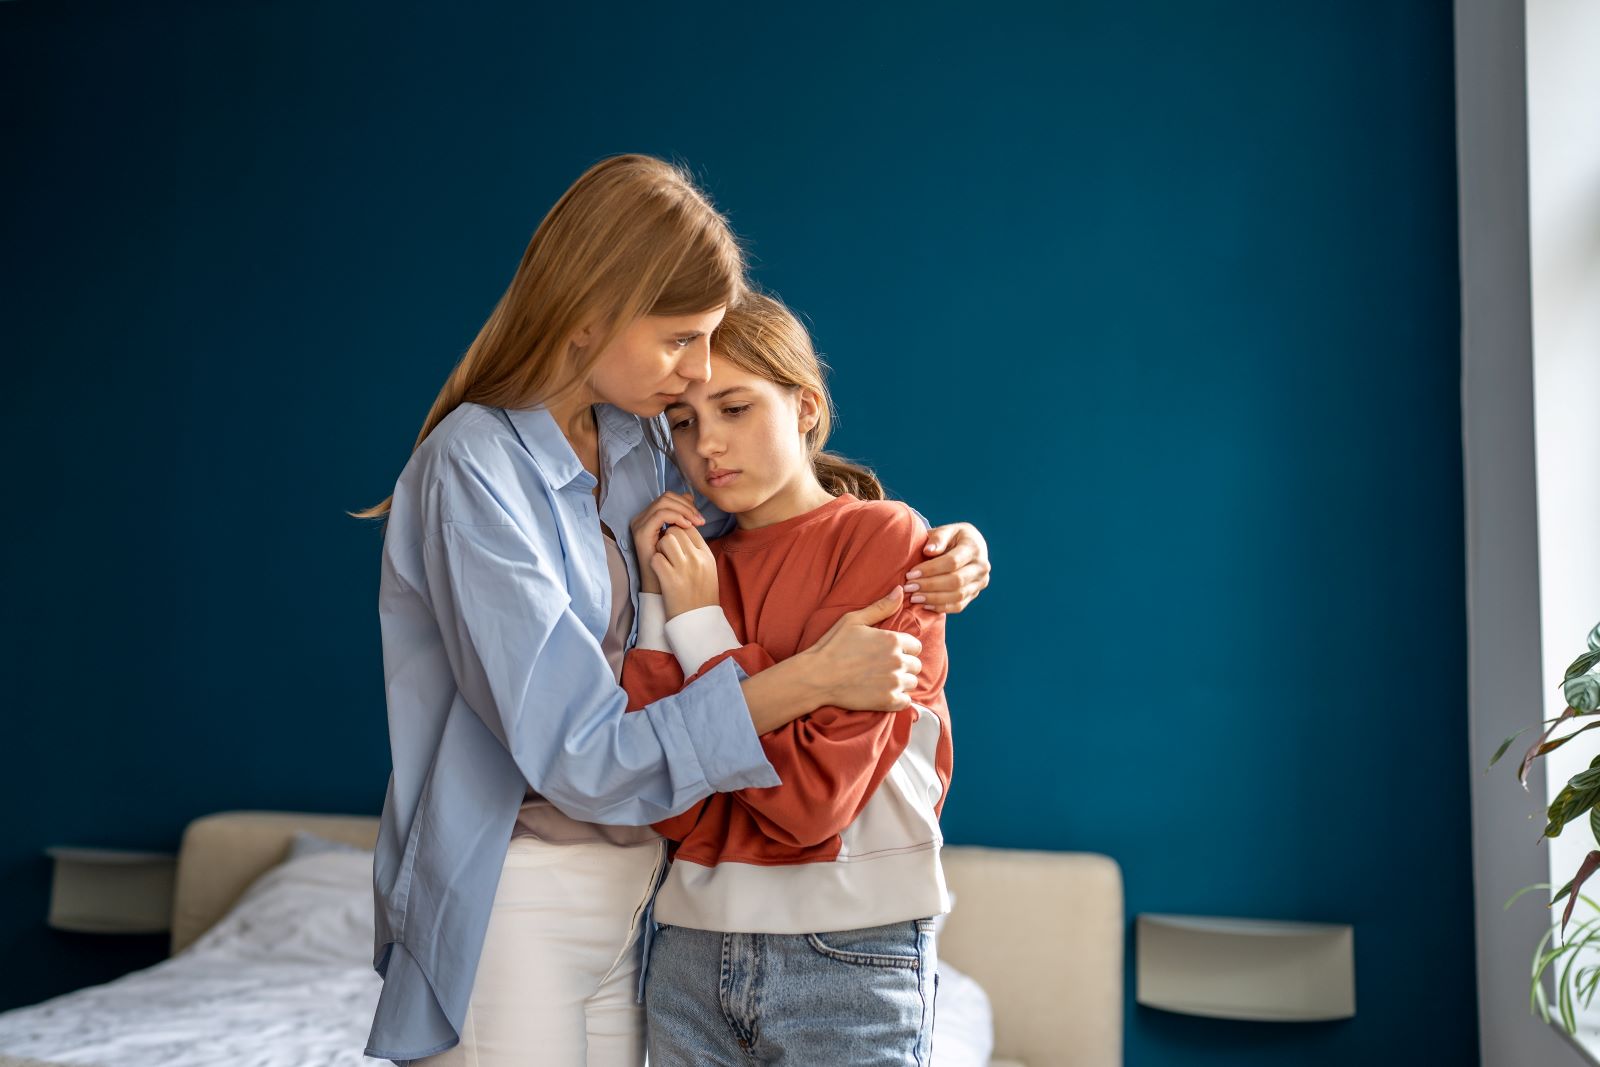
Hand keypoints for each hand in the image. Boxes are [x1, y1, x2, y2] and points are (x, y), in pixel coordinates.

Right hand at [629, 492, 704, 594]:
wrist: (664, 587)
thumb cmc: (674, 563)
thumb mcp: (682, 535)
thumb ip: (683, 516)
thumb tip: (689, 495)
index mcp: (650, 517)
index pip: (669, 498)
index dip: (686, 503)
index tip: (700, 518)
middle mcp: (641, 519)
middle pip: (666, 497)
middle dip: (687, 506)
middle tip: (701, 520)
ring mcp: (639, 525)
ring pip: (663, 503)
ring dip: (684, 510)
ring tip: (696, 523)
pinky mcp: (641, 533)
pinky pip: (660, 515)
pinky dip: (676, 517)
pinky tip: (687, 526)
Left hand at [652, 525, 719, 618]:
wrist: (699, 621)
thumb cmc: (701, 595)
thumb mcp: (709, 569)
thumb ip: (698, 551)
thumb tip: (683, 532)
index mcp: (707, 555)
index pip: (690, 529)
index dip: (679, 532)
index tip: (675, 544)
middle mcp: (697, 559)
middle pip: (675, 531)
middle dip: (667, 538)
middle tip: (666, 552)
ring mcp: (684, 568)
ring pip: (665, 540)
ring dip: (660, 548)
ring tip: (663, 561)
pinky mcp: (670, 580)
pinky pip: (656, 558)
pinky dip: (655, 563)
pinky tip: (659, 572)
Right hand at [801, 587, 922, 711]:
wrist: (816, 677)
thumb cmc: (832, 646)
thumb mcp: (853, 620)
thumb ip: (881, 607)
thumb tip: (901, 590)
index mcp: (892, 640)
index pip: (915, 646)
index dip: (903, 649)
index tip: (888, 652)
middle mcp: (898, 660)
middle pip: (915, 665)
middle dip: (903, 665)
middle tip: (882, 667)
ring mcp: (894, 682)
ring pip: (911, 683)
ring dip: (901, 682)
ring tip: (882, 680)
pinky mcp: (888, 701)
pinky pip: (906, 701)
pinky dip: (897, 699)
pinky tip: (882, 693)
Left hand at [905, 521, 989, 613]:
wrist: (969, 546)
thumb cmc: (952, 537)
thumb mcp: (946, 530)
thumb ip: (938, 538)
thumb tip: (928, 551)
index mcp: (974, 548)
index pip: (952, 562)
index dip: (930, 569)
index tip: (911, 573)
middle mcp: (981, 567)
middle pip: (956, 581)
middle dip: (929, 585)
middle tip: (909, 587)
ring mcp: (980, 582)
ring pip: (957, 596)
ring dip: (933, 598)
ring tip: (914, 597)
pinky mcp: (975, 594)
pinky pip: (959, 606)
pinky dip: (941, 607)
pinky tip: (925, 605)